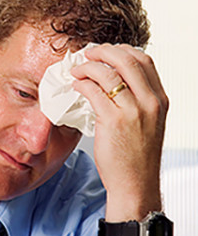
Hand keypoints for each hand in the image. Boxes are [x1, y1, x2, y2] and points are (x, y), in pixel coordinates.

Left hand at [70, 44, 168, 219]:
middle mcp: (150, 102)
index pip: (144, 60)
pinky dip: (81, 84)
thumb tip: (113, 80)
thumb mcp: (147, 123)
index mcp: (159, 100)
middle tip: (87, 54)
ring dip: (87, 67)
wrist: (135, 184)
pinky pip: (93, 91)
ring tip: (77, 71)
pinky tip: (76, 86)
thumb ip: (136, 101)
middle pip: (126, 59)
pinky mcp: (113, 121)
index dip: (122, 51)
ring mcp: (133, 111)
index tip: (106, 52)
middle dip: (103, 51)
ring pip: (107, 72)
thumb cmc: (136, 157)